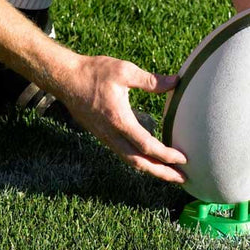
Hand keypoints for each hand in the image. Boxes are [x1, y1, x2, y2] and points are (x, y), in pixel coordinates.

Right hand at [54, 54, 187, 182]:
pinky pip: (123, 153)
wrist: (65, 78)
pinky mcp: (101, 134)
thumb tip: (175, 82)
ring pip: (130, 160)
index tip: (184, 159)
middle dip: (162, 173)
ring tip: (169, 173)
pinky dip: (139, 160)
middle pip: (140, 162)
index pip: (147, 146)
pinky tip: (148, 157)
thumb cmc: (93, 72)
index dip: (167, 155)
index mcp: (120, 120)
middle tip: (183, 178)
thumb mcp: (123, 71)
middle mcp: (111, 134)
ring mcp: (105, 136)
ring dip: (151, 169)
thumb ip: (150, 80)